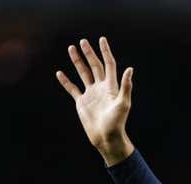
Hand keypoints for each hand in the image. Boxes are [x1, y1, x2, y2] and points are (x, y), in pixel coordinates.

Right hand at [56, 37, 135, 166]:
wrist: (107, 137)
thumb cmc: (117, 122)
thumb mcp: (123, 104)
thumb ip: (126, 86)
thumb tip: (130, 69)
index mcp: (111, 86)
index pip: (109, 64)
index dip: (106, 52)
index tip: (102, 39)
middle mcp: (100, 88)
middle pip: (94, 66)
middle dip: (89, 53)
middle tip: (83, 41)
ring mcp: (90, 94)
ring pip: (83, 73)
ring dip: (77, 62)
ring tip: (71, 49)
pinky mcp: (82, 102)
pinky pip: (72, 88)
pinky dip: (66, 81)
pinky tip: (60, 73)